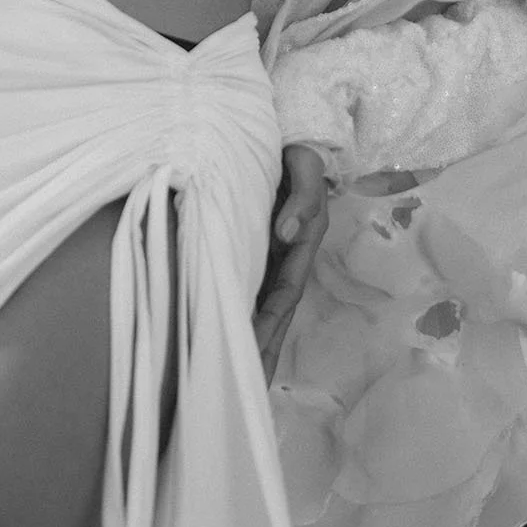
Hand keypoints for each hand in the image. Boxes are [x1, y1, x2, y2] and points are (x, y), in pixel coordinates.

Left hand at [253, 143, 330, 385]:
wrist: (285, 132)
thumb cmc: (296, 150)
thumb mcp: (304, 166)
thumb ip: (301, 197)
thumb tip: (286, 233)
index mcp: (299, 245)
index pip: (283, 297)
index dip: (269, 329)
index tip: (254, 360)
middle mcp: (285, 257)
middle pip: (274, 314)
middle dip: (264, 352)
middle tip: (247, 394)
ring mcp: (268, 255)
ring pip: (259, 306)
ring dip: (252, 341)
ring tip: (235, 381)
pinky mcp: (252, 246)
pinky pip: (244, 287)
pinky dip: (237, 314)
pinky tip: (222, 336)